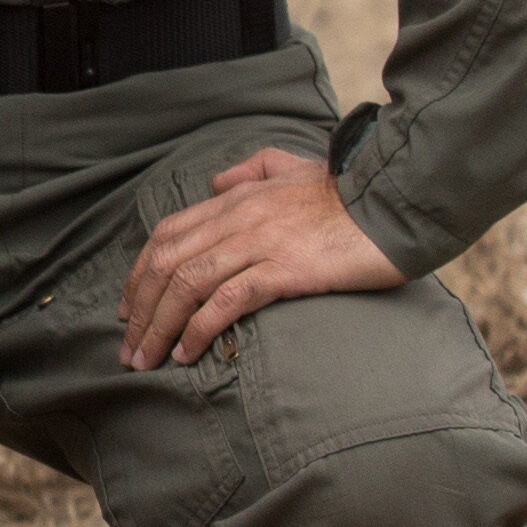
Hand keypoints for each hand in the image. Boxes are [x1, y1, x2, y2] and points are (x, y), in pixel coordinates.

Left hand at [120, 148, 403, 369]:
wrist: (398, 198)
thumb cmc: (353, 191)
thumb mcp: (294, 166)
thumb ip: (254, 169)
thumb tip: (218, 181)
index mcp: (237, 197)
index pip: (168, 234)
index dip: (140, 273)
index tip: (129, 308)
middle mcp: (238, 217)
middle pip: (166, 263)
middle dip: (139, 309)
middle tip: (130, 348)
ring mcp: (259, 242)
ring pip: (187, 284)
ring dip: (159, 326)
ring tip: (146, 360)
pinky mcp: (284, 269)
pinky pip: (226, 300)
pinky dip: (198, 328)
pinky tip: (187, 353)